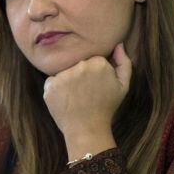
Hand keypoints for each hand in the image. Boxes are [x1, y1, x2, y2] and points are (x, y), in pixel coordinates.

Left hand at [43, 44, 131, 158]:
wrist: (87, 129)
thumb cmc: (106, 107)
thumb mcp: (123, 86)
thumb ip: (124, 63)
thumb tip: (118, 44)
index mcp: (98, 63)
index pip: (93, 60)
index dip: (94, 73)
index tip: (96, 86)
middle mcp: (80, 66)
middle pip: (78, 64)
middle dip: (80, 75)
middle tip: (85, 93)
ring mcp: (63, 75)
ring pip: (64, 72)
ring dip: (68, 81)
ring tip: (75, 97)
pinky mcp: (50, 85)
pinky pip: (52, 82)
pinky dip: (56, 89)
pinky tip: (65, 100)